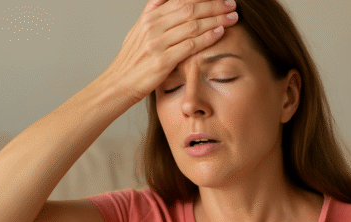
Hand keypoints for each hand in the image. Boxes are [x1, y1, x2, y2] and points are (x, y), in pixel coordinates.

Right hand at [97, 0, 238, 104]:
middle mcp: (152, 27)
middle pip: (190, 9)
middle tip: (231, 4)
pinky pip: (190, 45)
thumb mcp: (138, 32)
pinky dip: (207, 37)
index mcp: (149, 18)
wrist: (118, 85)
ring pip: (192, 25)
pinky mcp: (162, 61)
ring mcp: (157, 43)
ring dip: (216, 19)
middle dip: (214, 5)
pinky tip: (220, 33)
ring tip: (232, 18)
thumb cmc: (131, 61)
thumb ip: (152, 13)